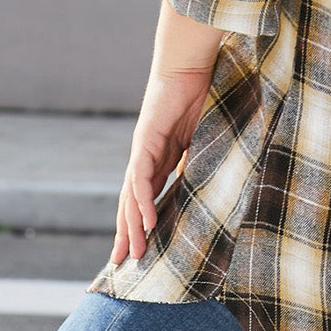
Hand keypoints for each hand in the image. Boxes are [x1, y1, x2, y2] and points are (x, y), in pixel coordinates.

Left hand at [110, 69, 213, 264]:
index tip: (139, 249)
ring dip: (132, 227)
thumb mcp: (202, 139)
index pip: (144, 198)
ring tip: (133, 253)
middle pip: (130, 204)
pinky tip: (146, 223)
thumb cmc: (199, 95)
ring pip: (131, 197)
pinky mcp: (146, 142)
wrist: (189, 65)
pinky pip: (143, 179)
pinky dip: (143, 202)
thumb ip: (199, 160)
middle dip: (127, 234)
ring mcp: (143, 151)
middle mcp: (146, 159)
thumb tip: (208, 185)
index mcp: (159, 160)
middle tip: (122, 264)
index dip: (140, 224)